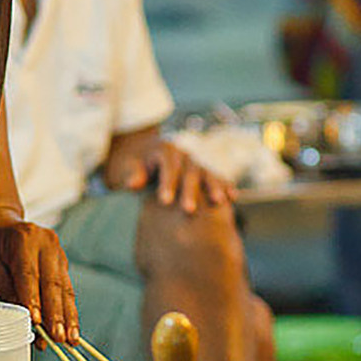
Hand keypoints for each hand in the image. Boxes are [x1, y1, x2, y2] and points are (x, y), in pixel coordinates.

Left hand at [0, 212, 77, 344]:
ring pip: (65, 289)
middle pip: (53, 283)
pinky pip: (67, 289)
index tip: (38, 323)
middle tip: (59, 338)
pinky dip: (68, 311)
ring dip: (68, 317)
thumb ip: (7, 290)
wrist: (0, 224)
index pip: (29, 274)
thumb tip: (26, 319)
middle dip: (56, 314)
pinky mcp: (63, 262)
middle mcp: (46, 242)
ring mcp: (58, 251)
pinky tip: (71, 330)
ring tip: (71, 340)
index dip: (34, 300)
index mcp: (23, 239)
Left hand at [104, 138, 233, 216]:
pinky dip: (225, 185)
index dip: (167, 183)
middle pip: (189, 172)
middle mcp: (184, 154)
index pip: (168, 167)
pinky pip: (218, 177)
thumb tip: (132, 184)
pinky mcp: (206, 171)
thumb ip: (133, 174)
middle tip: (188, 210)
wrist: (146, 154)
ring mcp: (197, 162)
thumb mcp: (128, 167)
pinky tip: (232, 197)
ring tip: (218, 202)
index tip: (165, 201)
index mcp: (165, 150)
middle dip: (190, 190)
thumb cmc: (135, 166)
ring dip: (213, 186)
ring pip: (207, 172)